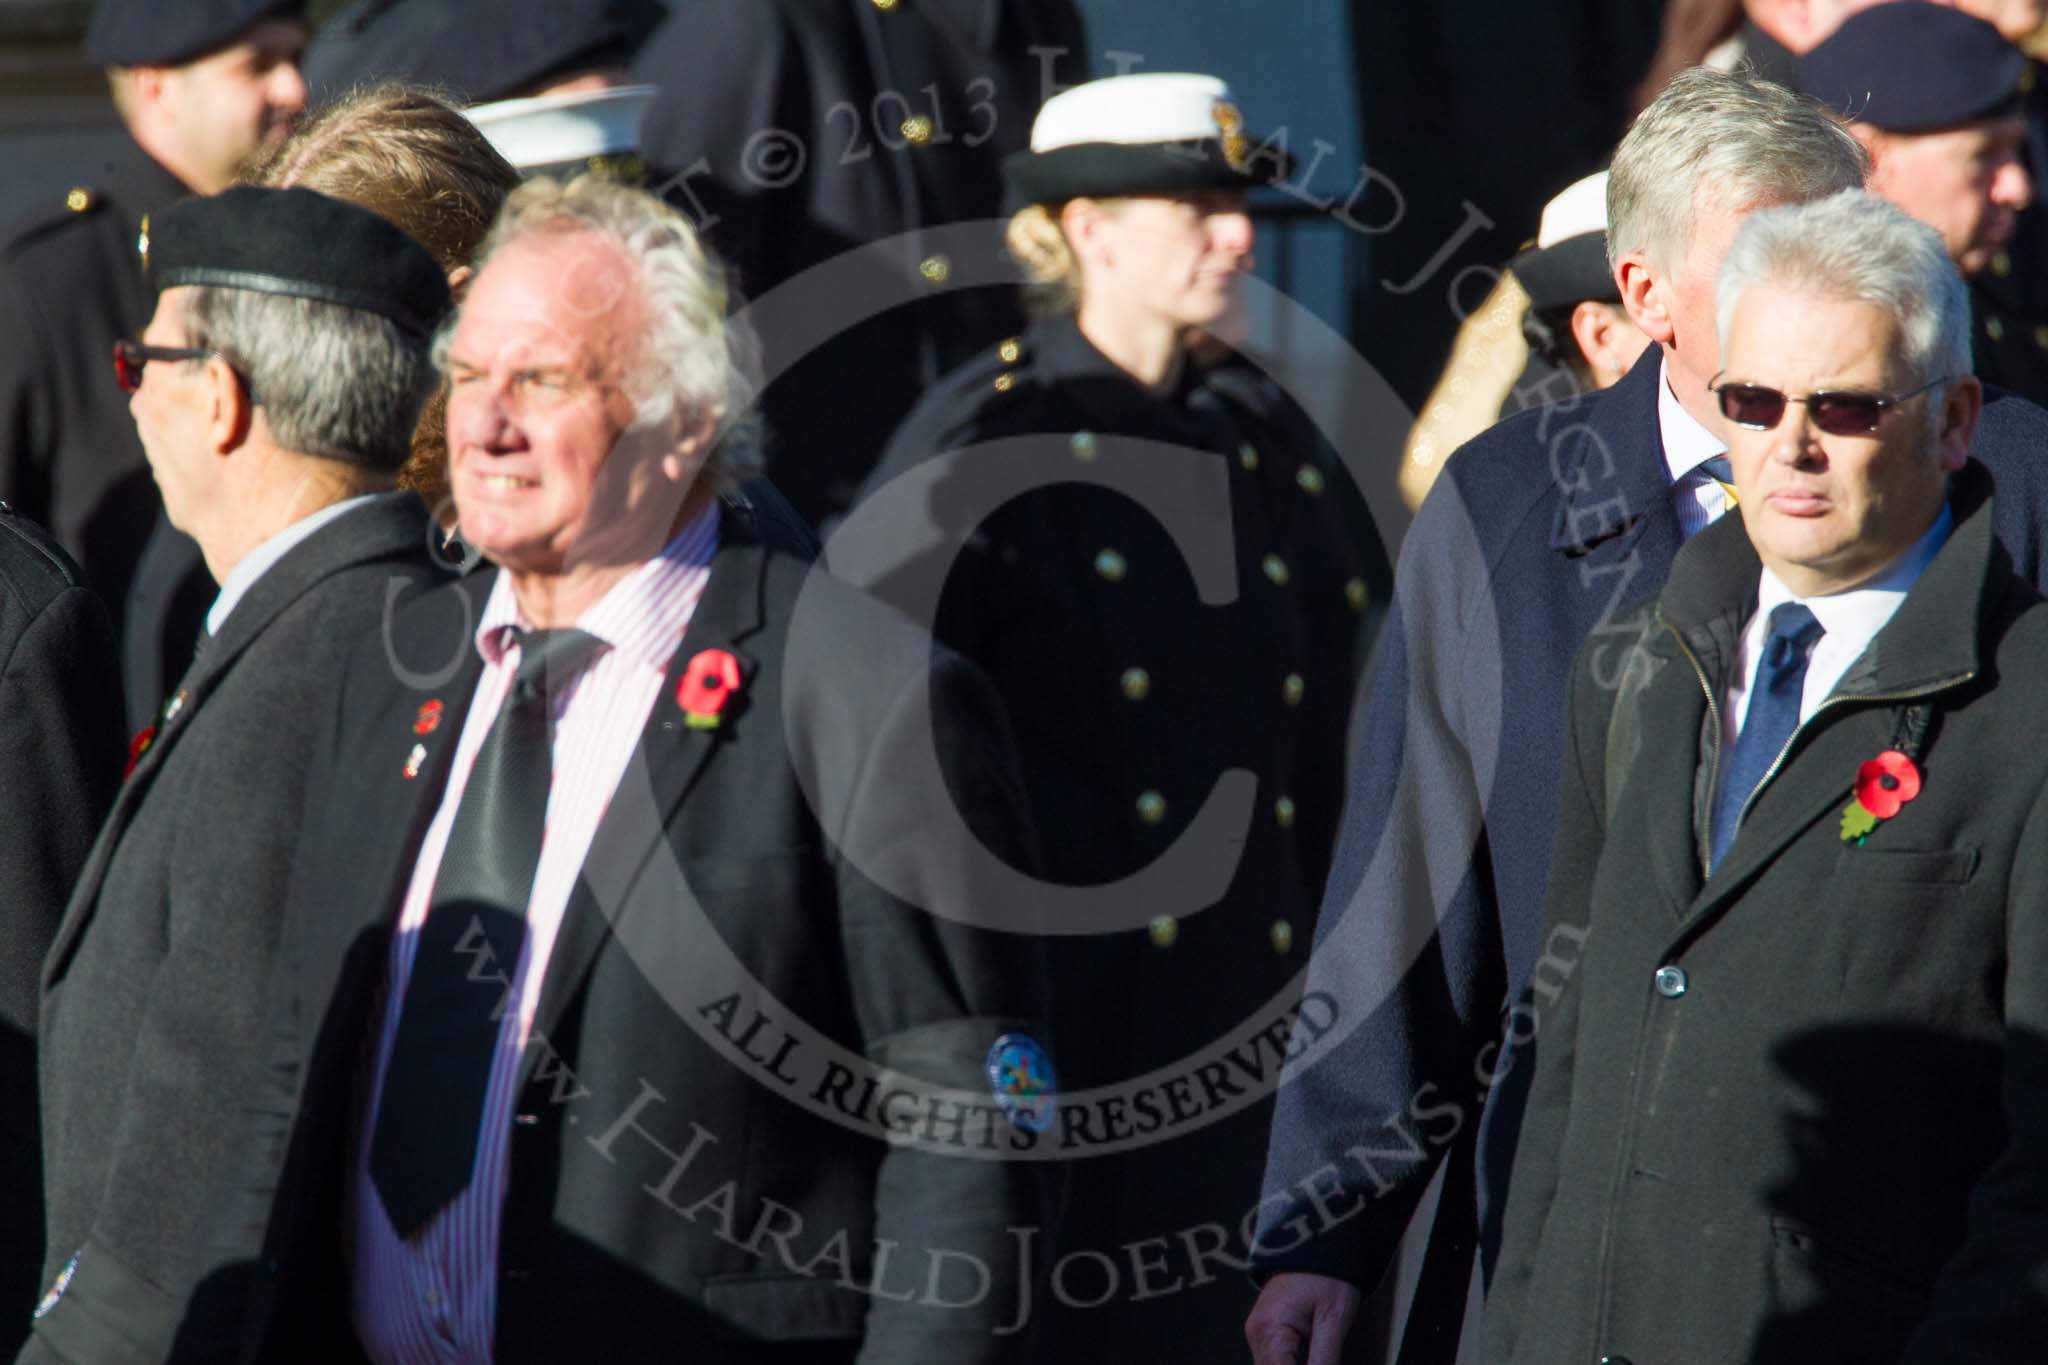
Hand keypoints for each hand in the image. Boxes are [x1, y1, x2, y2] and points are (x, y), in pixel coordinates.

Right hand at [1245, 1271, 1362, 1364]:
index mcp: (1270, 1329)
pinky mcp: (1265, 1333)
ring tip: (1318, 1359)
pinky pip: (1273, 1363)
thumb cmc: (1326, 1274)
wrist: (1314, 1242)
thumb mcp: (1334, 1320)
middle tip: (1322, 1362)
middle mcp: (1257, 1333)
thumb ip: (1325, 1360)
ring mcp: (1258, 1333)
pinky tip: (1309, 1363)